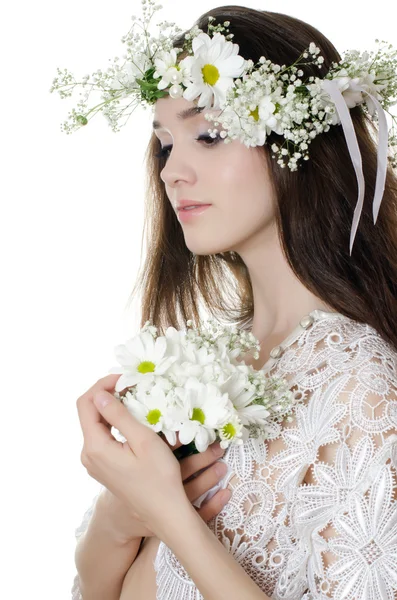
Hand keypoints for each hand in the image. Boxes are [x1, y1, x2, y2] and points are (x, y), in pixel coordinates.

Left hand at [77, 375, 230, 542]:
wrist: (165, 513)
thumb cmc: (159, 477)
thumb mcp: (143, 441)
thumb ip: (119, 416)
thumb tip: (101, 395)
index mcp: (95, 447)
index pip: (86, 403)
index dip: (103, 385)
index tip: (126, 378)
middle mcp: (88, 454)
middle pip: (89, 412)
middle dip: (108, 394)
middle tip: (133, 385)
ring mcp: (94, 462)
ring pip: (97, 424)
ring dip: (113, 407)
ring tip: (136, 398)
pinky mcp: (103, 467)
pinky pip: (104, 436)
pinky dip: (116, 422)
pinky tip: (134, 418)